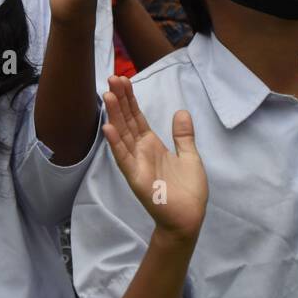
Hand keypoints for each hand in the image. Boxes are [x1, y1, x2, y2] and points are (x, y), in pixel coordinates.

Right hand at [102, 75, 206, 242]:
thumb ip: (183, 135)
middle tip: (112, 78)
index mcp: (151, 145)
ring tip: (108, 95)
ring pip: (122, 135)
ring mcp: (136, 164)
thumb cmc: (188, 191)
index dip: (130, 99)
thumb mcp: (189, 156)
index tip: (123, 79)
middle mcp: (140, 152)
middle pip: (127, 121)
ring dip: (114, 116)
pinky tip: (108, 127)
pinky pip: (124, 159)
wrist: (189, 219)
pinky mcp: (136, 179)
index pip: (137, 117)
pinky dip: (115, 143)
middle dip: (120, 100)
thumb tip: (181, 111)